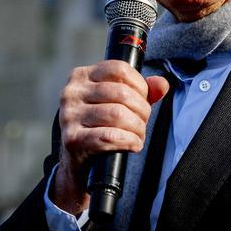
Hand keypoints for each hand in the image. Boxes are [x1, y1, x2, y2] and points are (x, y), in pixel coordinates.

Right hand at [50, 60, 169, 215]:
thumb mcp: (117, 103)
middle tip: (143, 122)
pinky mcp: (72, 139)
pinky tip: (133, 144)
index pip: (118, 69)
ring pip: (118, 114)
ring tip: (138, 135)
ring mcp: (69, 116)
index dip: (139, 85)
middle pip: (121, 92)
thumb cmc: (99, 126)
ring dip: (137, 128)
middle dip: (142, 110)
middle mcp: (71, 92)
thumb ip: (141, 91)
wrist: (77, 161)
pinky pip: (110, 136)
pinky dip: (129, 141)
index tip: (144, 99)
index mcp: (81, 76)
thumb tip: (161, 84)